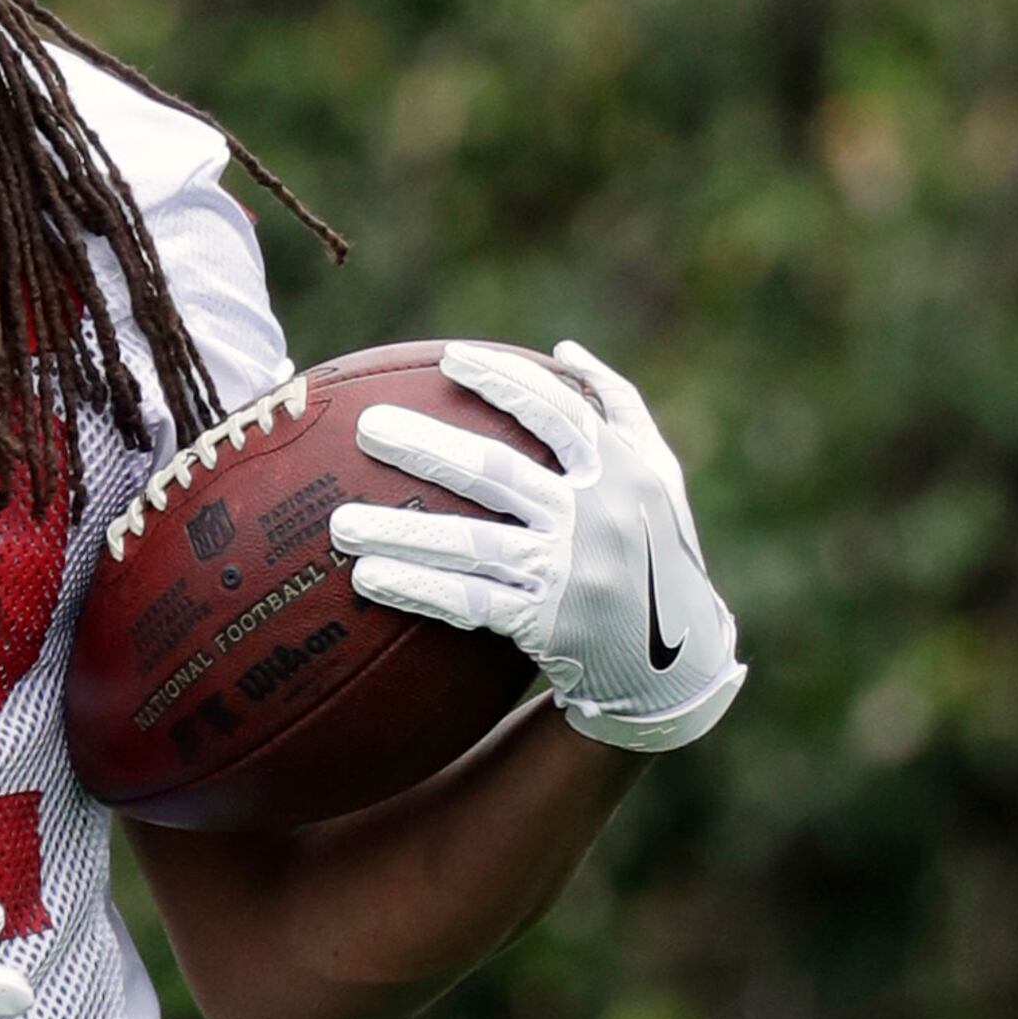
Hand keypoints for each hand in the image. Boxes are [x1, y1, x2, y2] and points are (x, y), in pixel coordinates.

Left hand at [327, 337, 745, 753]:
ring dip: (401, 531)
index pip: (558, 413)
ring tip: (339, 524)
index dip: (506, 381)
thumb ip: (621, 410)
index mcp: (623, 474)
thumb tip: (565, 351)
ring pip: (471, 545)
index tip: (451, 358)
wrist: (678, 667)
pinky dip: (418, 589)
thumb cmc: (661, 556)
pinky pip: (469, 603)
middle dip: (427, 447)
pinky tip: (368, 577)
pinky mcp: (545, 627)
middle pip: (498, 473)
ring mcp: (569, 575)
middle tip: (366, 427)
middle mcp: (596, 520)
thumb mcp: (660, 480)